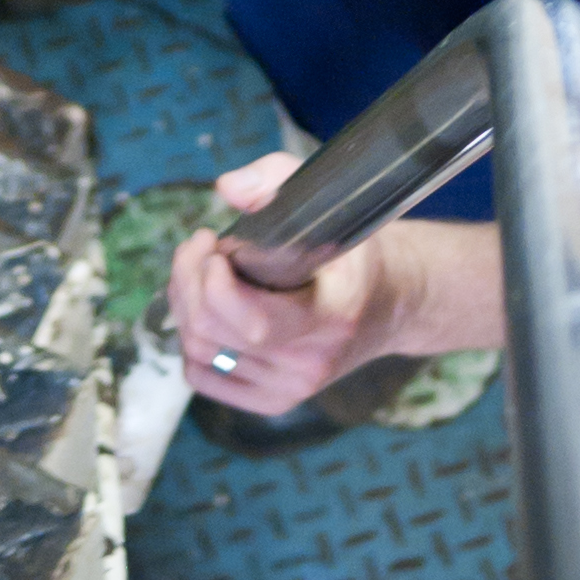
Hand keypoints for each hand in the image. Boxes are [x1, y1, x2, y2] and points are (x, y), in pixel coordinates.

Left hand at [167, 151, 399, 412]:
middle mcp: (311, 362)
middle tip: (202, 245)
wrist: (393, 302)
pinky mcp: (273, 401)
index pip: (254, 323)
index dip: (215, 285)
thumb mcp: (327, 202)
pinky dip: (191, 340)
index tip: (214, 245)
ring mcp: (291, 388)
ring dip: (186, 303)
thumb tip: (228, 188)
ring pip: (200, 351)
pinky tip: (208, 310)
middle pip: (213, 332)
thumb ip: (276, 178)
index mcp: (331, 316)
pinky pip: (202, 377)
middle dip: (189, 278)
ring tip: (204, 270)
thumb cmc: (353, 250)